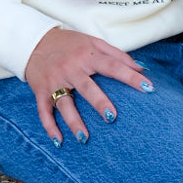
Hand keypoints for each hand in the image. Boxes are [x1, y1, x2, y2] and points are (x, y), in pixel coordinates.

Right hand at [25, 27, 151, 142]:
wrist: (34, 41)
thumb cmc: (69, 43)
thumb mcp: (93, 42)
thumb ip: (117, 55)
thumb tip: (141, 67)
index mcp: (87, 56)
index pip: (112, 66)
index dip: (130, 77)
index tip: (148, 87)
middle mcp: (71, 68)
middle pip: (87, 87)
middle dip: (99, 102)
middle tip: (112, 117)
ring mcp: (54, 81)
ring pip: (64, 104)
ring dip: (73, 122)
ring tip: (84, 138)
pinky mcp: (41, 91)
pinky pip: (44, 111)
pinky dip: (50, 126)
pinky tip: (59, 141)